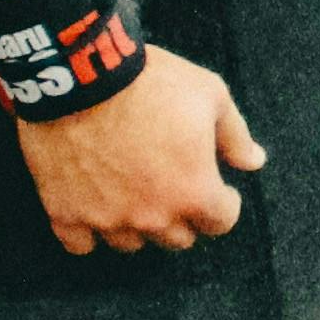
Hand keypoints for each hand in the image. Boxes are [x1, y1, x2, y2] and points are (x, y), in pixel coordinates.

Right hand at [18, 50, 264, 253]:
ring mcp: (107, 220)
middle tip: (171, 185)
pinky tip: (93, 206)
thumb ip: (235, 135)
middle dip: (181, 214)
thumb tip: (254, 161)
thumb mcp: (209, 95)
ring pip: (131, 243)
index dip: (222, 202)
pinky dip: (88, 230)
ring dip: (136, 223)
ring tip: (131, 192)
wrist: (80, 75)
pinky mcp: (65, 215)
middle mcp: (153, 216)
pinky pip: (82, 244)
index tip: (216, 188)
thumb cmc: (150, 82)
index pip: (221, 222)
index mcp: (194, 192)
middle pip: (177, 237)